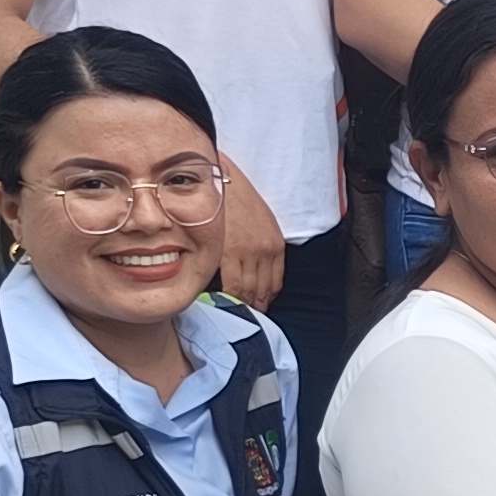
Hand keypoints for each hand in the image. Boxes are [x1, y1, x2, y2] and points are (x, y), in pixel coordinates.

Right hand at [214, 161, 287, 310]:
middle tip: (246, 318)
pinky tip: (222, 303)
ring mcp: (246, 254)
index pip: (275, 283)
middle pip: (261, 291)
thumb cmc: (238, 199)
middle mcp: (264, 252)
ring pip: (246, 292)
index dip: (266, 298)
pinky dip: (228, 297)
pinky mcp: (227, 253)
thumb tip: (256, 271)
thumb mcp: (261, 222)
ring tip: (233, 314)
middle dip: (255, 306)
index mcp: (275, 244)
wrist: (220, 177)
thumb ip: (262, 247)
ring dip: (241, 306)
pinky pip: (230, 286)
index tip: (259, 306)